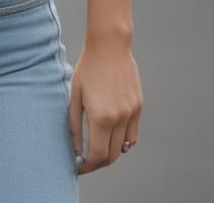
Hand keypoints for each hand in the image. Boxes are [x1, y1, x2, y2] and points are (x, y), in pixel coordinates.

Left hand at [69, 39, 142, 174]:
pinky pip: (132, 134)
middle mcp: (120, 118)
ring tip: (97, 147)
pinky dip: (123, 141)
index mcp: (101, 117)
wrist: (110, 45)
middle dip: (98, 162)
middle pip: (112, 156)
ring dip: (111, 152)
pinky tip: (111, 135)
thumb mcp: (75, 95)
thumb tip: (77, 151)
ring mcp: (132, 113)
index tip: (79, 167)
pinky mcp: (139, 107)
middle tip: (86, 160)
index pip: (97, 156)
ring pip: (123, 147)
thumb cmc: (88, 68)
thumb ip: (75, 125)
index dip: (87, 166)